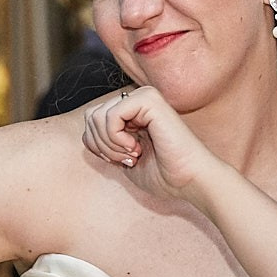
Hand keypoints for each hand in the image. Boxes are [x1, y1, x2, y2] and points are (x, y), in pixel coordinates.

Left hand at [82, 86, 218, 201]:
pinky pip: (111, 115)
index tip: (122, 161)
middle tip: (127, 159)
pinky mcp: (149, 99)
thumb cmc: (164, 174)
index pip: (91, 120)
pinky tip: (137, 148)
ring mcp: (144, 96)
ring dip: (110, 145)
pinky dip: (116, 138)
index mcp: (132, 111)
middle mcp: (137, 99)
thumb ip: (105, 143)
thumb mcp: (123, 159)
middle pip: (90, 116)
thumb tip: (86, 135)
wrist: (190, 180)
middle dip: (101, 146)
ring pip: (97, 116)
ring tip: (133, 155)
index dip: (97, 146)